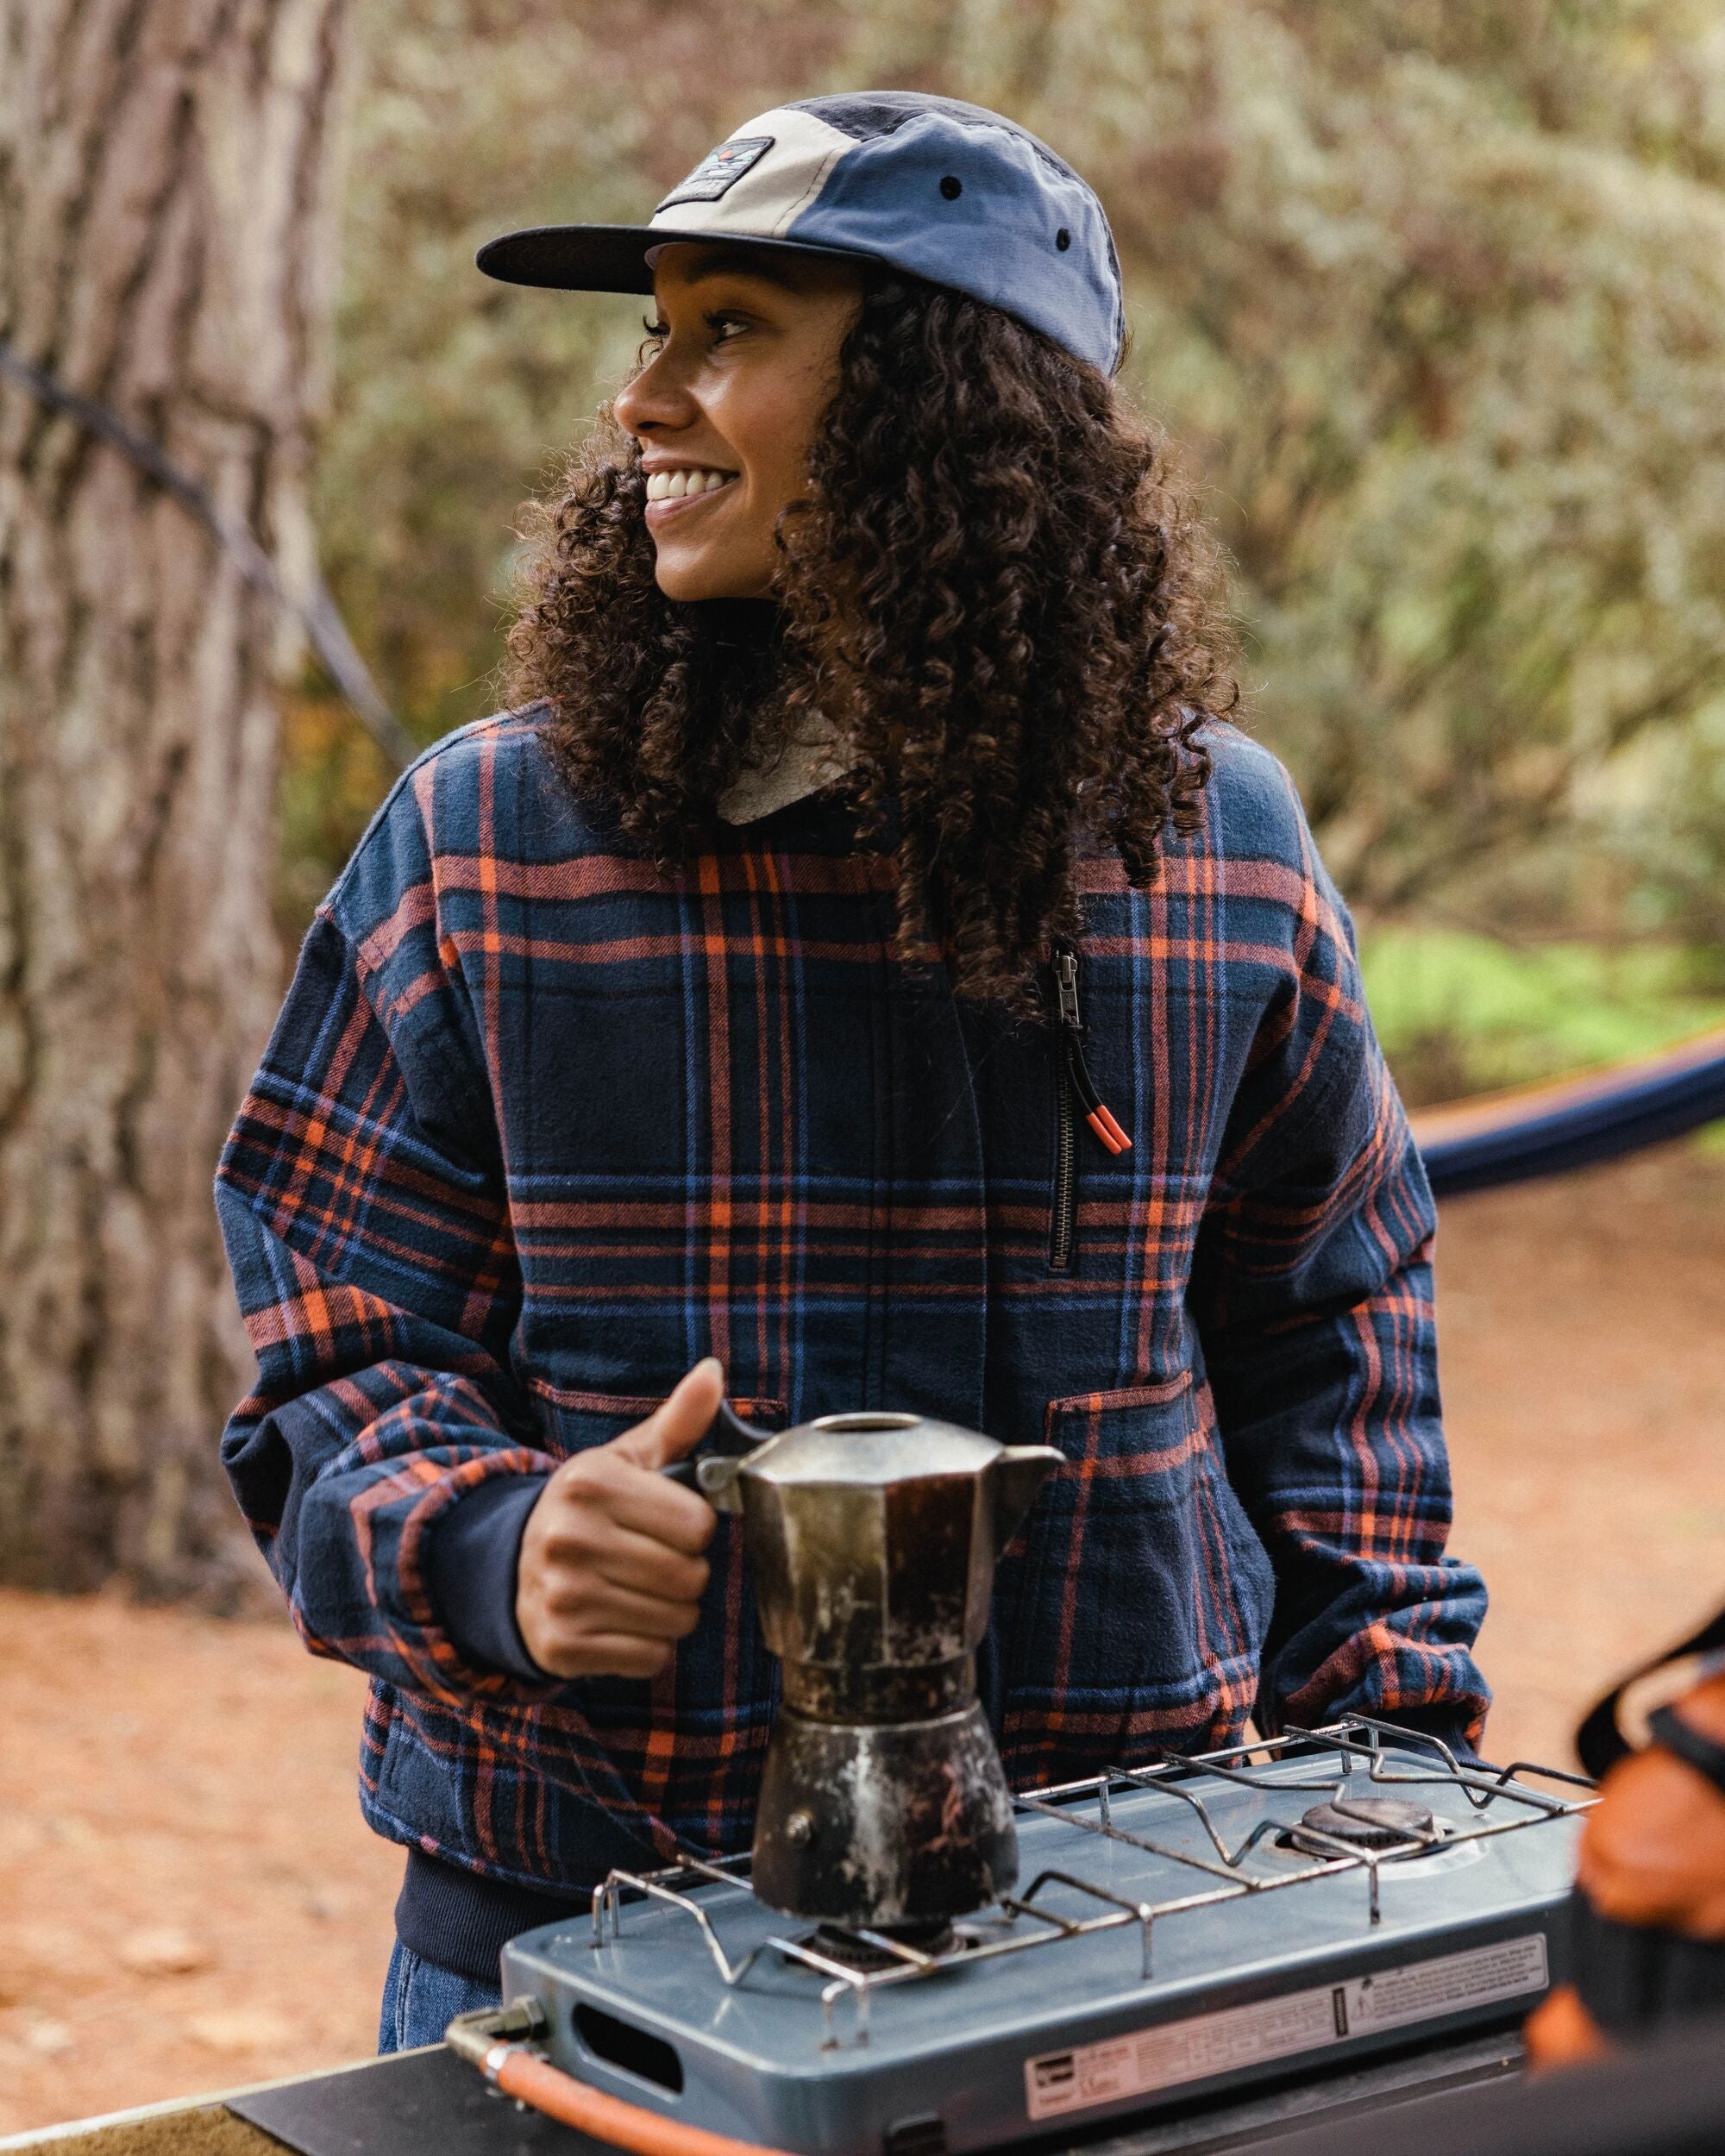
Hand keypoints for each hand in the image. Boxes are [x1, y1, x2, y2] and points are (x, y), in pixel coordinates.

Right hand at [516, 1357, 722, 1679]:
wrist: (511, 1566)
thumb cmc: (589, 1509)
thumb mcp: (628, 1459)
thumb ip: (679, 1421)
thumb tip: (713, 1373)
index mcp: (589, 1483)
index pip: (698, 1524)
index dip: (693, 1527)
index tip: (666, 1521)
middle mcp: (569, 1539)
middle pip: (691, 1576)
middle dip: (686, 1570)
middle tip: (651, 1557)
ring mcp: (562, 1598)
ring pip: (676, 1621)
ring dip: (671, 1610)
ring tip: (636, 1587)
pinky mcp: (562, 1648)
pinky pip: (651, 1658)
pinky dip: (648, 1645)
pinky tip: (620, 1619)